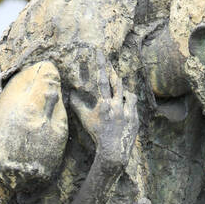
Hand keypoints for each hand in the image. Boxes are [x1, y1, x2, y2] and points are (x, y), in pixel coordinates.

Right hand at [70, 53, 137, 171]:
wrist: (113, 152)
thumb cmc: (97, 136)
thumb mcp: (86, 120)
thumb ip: (78, 106)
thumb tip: (69, 95)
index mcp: (104, 104)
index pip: (102, 79)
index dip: (101, 64)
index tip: (100, 51)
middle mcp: (117, 105)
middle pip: (117, 82)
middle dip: (113, 72)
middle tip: (111, 64)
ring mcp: (127, 111)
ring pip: (128, 93)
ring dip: (122, 90)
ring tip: (117, 92)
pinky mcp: (135, 117)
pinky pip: (133, 104)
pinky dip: (128, 101)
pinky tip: (124, 104)